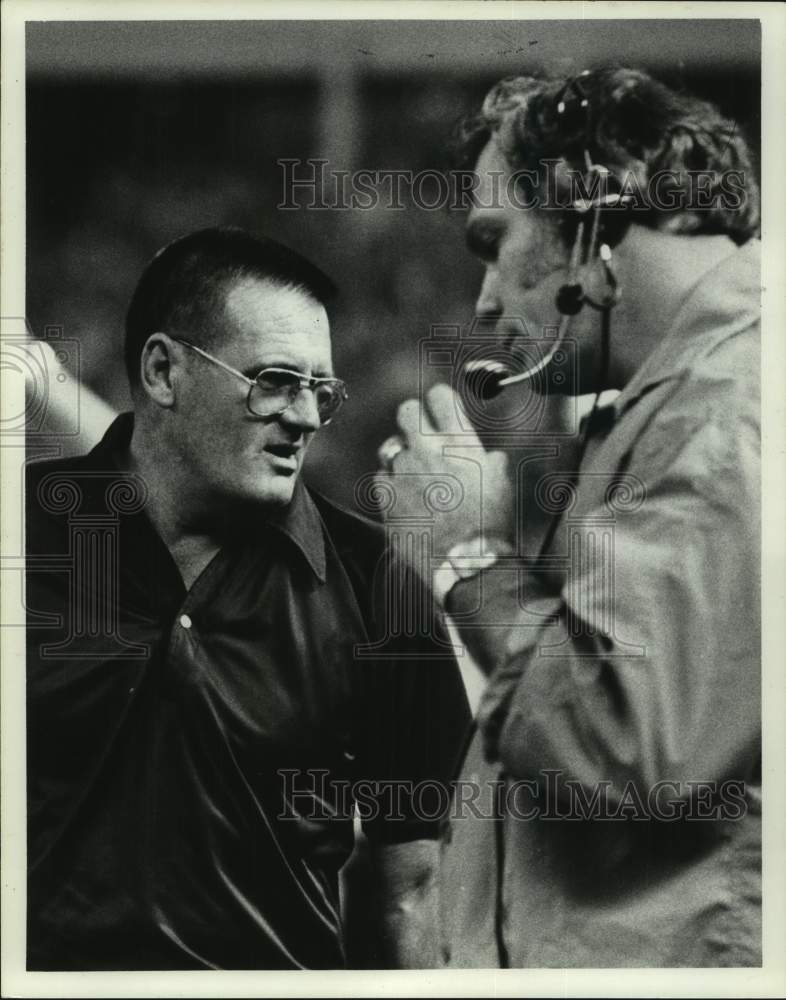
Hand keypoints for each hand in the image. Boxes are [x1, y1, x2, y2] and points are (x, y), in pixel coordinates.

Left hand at [374, 384, 512, 555]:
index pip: (439, 396)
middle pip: (406, 411)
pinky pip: (380, 477)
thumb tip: (487, 457)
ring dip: (400, 455)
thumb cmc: (489, 526)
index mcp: (459, 442)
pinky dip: (390, 484)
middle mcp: (427, 450)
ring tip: (414, 475)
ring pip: (390, 446)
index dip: (439, 401)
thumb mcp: (501, 484)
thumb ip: (489, 461)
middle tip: (419, 435)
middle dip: (411, 419)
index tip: (439, 410)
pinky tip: (406, 498)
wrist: (466, 564)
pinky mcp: (385, 496)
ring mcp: (403, 472)